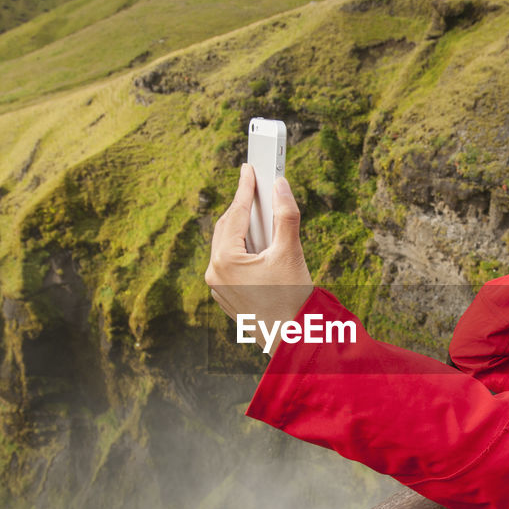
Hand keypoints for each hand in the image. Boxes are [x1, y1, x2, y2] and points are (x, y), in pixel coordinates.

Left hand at [205, 164, 312, 349]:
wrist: (293, 339)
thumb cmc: (292, 299)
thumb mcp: (290, 252)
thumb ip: (286, 215)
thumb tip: (280, 186)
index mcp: (225, 261)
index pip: (234, 214)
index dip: (244, 188)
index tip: (249, 169)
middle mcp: (214, 273)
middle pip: (227, 229)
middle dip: (243, 209)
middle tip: (256, 189)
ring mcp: (217, 287)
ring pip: (227, 247)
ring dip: (243, 230)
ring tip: (261, 217)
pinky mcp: (225, 296)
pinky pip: (229, 264)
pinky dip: (242, 251)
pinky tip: (258, 247)